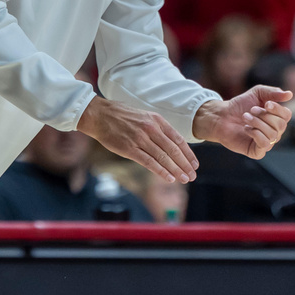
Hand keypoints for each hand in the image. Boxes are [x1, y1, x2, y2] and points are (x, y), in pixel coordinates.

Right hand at [77, 97, 197, 183]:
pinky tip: (169, 178)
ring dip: (176, 170)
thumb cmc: (122, 116)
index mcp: (157, 120)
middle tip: (193, 175)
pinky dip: (161, 171)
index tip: (194, 164)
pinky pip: (149, 162)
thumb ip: (157, 128)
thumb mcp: (144, 116)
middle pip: (173, 150)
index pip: (178, 139)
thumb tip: (170, 143)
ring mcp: (141, 139)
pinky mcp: (130, 148)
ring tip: (184, 179)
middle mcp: (151, 129)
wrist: (100, 115)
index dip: (188, 153)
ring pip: (163, 157)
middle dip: (185, 164)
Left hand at [192, 86, 292, 159]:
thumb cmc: (240, 105)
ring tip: (245, 117)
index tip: (266, 103)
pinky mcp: (257, 151)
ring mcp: (267, 142)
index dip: (278, 109)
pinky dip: (255, 134)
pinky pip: (265, 145)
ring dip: (257, 123)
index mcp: (276, 118)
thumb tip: (290, 94)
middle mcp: (274, 132)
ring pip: (272, 134)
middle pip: (280, 125)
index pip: (287, 115)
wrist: (222, 116)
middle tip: (251, 110)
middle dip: (264, 115)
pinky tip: (246, 129)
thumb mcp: (257, 93)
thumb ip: (273, 92)